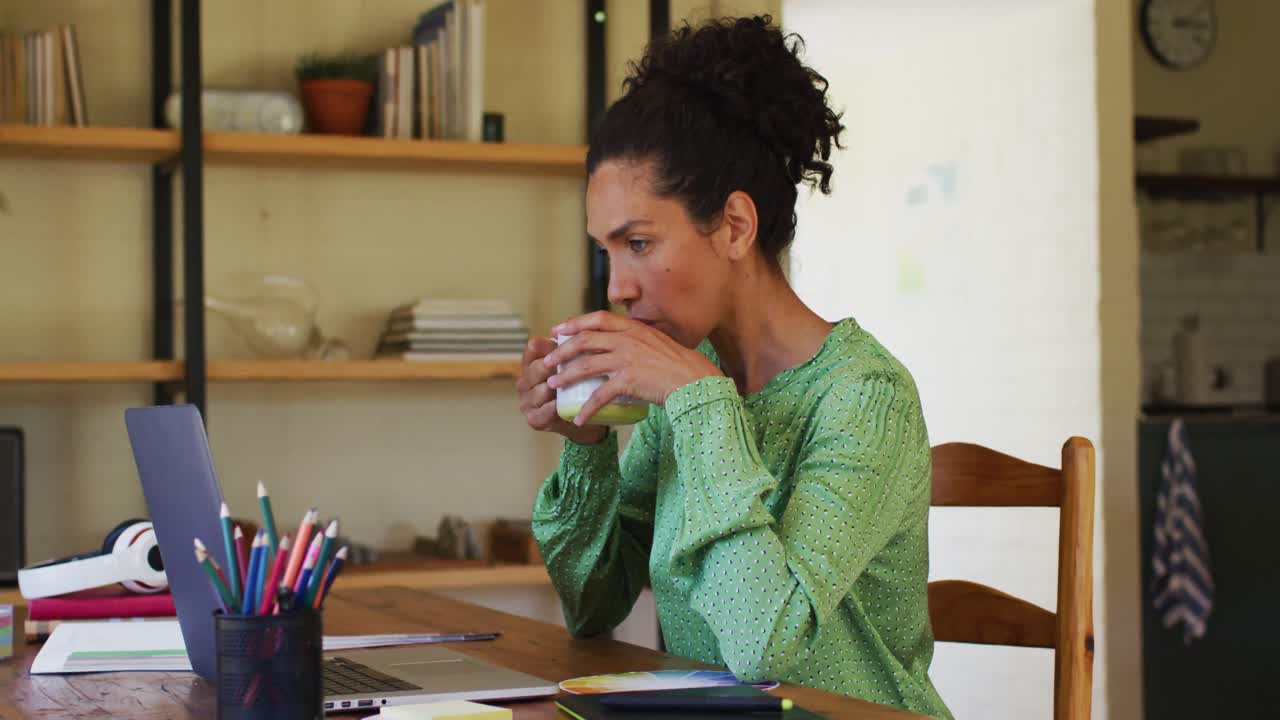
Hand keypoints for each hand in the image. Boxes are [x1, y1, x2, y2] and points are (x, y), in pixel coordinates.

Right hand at [516, 337, 607, 443]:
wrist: (581, 417)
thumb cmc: (575, 385)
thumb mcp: (573, 363)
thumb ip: (571, 347)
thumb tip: (575, 328)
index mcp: (531, 363)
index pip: (533, 349)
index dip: (545, 346)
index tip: (556, 342)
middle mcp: (525, 381)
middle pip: (535, 368)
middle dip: (551, 366)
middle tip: (571, 362)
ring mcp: (527, 401)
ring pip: (539, 390)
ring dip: (552, 387)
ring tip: (568, 384)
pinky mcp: (534, 419)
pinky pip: (542, 412)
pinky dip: (551, 407)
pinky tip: (560, 403)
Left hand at [542, 311, 722, 425]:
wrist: (695, 381)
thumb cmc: (680, 366)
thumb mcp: (658, 343)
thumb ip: (639, 342)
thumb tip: (622, 346)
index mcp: (634, 329)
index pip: (598, 318)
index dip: (575, 323)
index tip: (559, 329)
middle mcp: (628, 340)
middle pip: (585, 341)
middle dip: (562, 351)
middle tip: (548, 362)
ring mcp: (627, 359)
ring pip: (586, 366)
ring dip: (566, 377)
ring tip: (553, 386)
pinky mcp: (628, 381)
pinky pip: (600, 395)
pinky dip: (587, 408)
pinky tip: (578, 418)